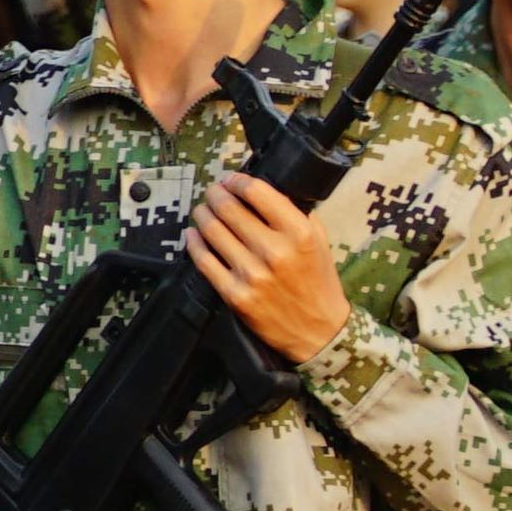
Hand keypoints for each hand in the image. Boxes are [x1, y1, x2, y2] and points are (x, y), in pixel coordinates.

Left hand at [183, 172, 349, 363]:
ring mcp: (252, 274)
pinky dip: (193, 242)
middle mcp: (274, 251)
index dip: (237, 181)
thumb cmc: (318, 282)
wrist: (318, 331)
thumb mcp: (319, 241)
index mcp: (298, 233)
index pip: (257, 192)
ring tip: (202, 210)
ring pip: (212, 231)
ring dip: (202, 214)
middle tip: (213, 192)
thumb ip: (295, 214)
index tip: (231, 179)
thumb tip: (262, 191)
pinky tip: (192, 234)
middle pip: (229, 209)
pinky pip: (204, 261)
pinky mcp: (235, 295)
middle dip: (216, 194)